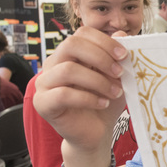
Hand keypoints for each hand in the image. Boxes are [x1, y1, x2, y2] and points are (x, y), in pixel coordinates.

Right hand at [33, 27, 128, 155]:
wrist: (95, 133)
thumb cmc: (104, 102)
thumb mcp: (115, 78)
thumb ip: (116, 57)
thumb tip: (120, 33)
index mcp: (69, 53)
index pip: (81, 33)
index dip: (104, 41)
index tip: (123, 55)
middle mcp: (53, 64)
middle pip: (70, 45)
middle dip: (100, 57)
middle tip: (120, 72)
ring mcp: (44, 83)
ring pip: (67, 70)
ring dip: (97, 81)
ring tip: (115, 92)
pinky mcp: (42, 103)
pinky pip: (62, 94)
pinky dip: (88, 98)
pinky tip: (103, 103)